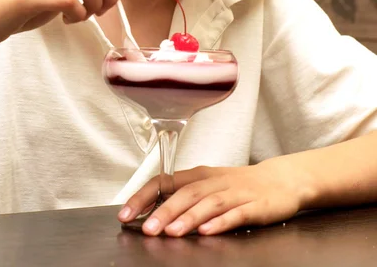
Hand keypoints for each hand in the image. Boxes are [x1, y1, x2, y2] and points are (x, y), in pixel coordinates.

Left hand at [119, 158, 306, 235]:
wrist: (282, 180)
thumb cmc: (239, 186)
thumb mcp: (209, 185)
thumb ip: (183, 197)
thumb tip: (149, 215)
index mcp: (200, 175)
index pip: (166, 181)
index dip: (145, 196)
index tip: (125, 214)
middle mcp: (216, 181)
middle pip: (187, 193)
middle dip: (165, 211)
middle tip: (147, 229)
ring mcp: (237, 193)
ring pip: (210, 203)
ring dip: (190, 217)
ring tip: (172, 233)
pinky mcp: (256, 206)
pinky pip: (237, 213)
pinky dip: (222, 221)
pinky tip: (209, 231)